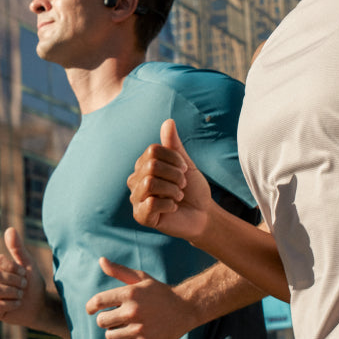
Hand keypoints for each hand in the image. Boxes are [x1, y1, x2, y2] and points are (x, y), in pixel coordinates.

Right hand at [0, 227, 48, 325]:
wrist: (39, 305)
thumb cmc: (33, 283)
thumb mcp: (28, 263)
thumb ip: (18, 248)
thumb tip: (9, 229)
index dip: (14, 267)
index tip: (24, 272)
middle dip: (15, 281)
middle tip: (24, 285)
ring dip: (13, 293)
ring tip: (21, 295)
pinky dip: (11, 304)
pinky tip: (17, 304)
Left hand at [85, 258, 196, 338]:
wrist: (185, 308)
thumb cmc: (159, 292)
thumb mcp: (141, 279)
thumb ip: (119, 271)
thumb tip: (100, 260)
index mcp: (130, 293)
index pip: (98, 301)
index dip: (90, 307)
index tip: (91, 310)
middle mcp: (132, 311)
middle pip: (101, 321)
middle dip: (105, 319)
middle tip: (116, 317)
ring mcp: (139, 328)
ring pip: (110, 336)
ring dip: (115, 332)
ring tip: (127, 325)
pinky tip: (135, 334)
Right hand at [128, 119, 215, 240]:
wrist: (202, 214)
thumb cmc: (192, 189)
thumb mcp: (185, 164)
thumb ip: (174, 145)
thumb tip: (168, 121)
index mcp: (143, 165)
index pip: (153, 151)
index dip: (174, 158)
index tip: (184, 169)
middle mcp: (135, 180)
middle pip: (151, 166)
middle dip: (175, 175)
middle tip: (182, 185)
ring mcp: (136, 199)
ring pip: (150, 183)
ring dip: (173, 189)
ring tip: (178, 196)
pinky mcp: (140, 216)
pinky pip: (151, 203)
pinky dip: (169, 204)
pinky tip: (173, 208)